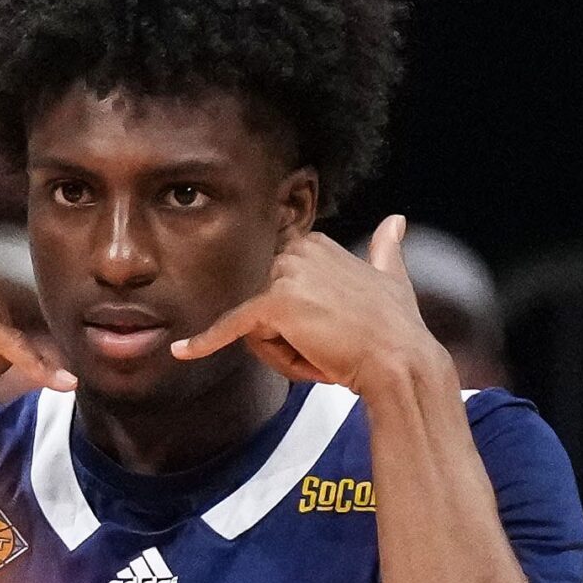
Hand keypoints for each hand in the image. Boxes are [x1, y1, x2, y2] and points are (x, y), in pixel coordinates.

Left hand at [168, 216, 440, 396]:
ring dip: (284, 354)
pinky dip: (207, 341)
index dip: (300, 325)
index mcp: (315, 243)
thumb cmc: (397, 328)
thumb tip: (396, 220)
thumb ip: (386, 249)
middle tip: (331, 351)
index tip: (335, 335)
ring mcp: (285, 276)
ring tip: (325, 356)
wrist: (399, 362)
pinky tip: (183, 352)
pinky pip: (231, 327)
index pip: (276, 292)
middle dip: (287, 341)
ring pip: (255, 329)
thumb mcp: (392, 278)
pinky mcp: (274, 305)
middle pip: (261, 310)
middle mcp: (298, 251)